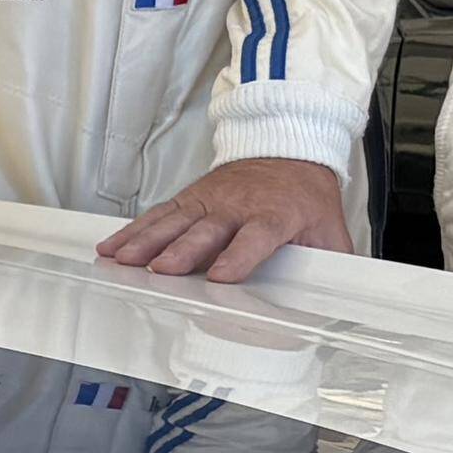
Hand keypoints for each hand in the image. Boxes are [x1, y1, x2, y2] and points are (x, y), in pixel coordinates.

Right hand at [97, 154, 352, 282]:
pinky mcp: (190, 198)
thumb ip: (333, 265)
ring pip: (175, 222)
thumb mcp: (330, 230)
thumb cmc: (306, 198)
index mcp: (276, 215)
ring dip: (148, 242)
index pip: (256, 236)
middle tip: (162, 270)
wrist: (287, 147)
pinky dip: (134, 230)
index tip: (221, 276)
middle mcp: (238, 206)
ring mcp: (210, 201)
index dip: (239, 256)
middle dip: (182, 250)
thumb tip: (339, 304)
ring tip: (123, 261)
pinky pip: (159, 215)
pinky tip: (112, 247)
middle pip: (206, 230)